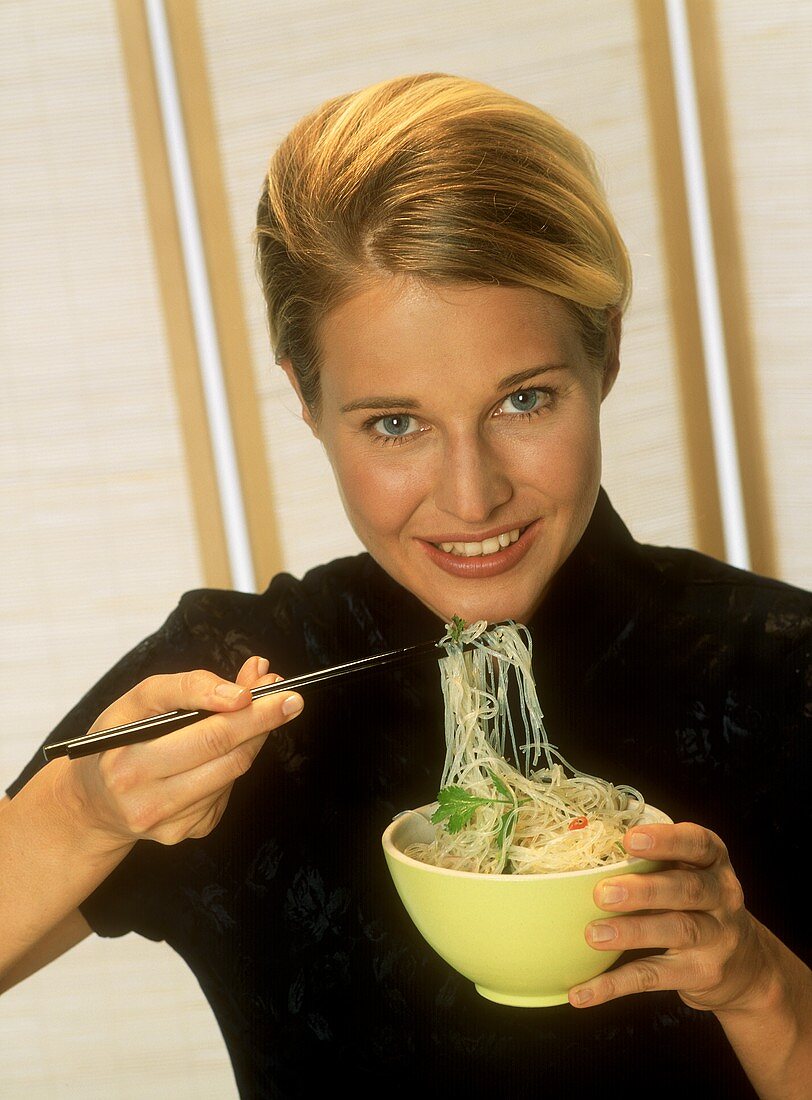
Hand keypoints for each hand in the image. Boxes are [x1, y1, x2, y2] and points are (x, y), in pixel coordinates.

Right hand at [52, 656, 302, 850]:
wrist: (92, 802)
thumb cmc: (119, 740)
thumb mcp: (138, 701)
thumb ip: (192, 685)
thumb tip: (253, 677)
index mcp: (130, 762)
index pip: (207, 733)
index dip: (248, 711)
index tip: (275, 689)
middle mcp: (146, 801)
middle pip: (226, 754)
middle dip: (264, 721)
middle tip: (292, 699)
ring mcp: (168, 824)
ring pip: (232, 772)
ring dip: (252, 739)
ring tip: (258, 714)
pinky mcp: (184, 833)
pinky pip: (224, 791)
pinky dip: (230, 765)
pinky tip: (217, 754)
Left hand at [568, 822, 769, 1012]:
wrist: (748, 967)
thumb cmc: (700, 906)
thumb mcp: (691, 875)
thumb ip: (654, 864)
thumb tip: (584, 863)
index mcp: (714, 862)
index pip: (698, 843)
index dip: (666, 840)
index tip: (630, 839)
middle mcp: (723, 897)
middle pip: (687, 890)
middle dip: (643, 890)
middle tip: (602, 893)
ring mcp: (717, 938)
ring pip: (676, 931)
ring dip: (632, 932)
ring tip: (594, 935)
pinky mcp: (702, 974)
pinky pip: (655, 977)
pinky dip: (615, 985)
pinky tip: (583, 992)